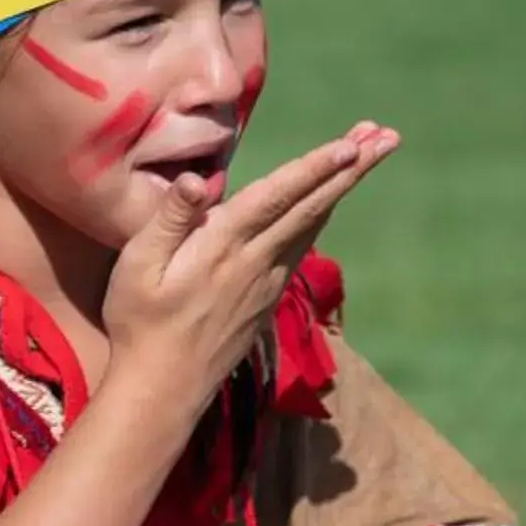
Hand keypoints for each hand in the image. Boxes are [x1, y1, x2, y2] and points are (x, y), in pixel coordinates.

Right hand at [102, 120, 399, 421]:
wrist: (162, 389)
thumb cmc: (139, 324)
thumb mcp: (136, 267)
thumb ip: (168, 219)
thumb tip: (196, 180)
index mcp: (223, 245)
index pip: (278, 197)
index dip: (315, 168)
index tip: (353, 144)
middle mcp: (256, 261)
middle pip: (313, 207)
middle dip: (352, 169)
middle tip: (389, 136)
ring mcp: (267, 282)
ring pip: (313, 225)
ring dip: (343, 187)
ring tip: (371, 154)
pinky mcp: (266, 298)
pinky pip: (301, 246)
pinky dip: (321, 215)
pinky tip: (328, 203)